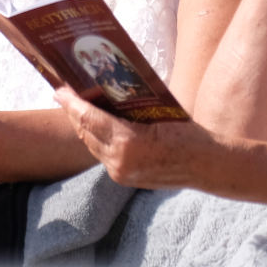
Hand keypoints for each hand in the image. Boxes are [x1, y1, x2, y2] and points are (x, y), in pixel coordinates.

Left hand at [52, 87, 227, 189]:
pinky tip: (93, 126)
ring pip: (91, 145)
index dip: (71, 102)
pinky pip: (101, 154)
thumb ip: (130, 107)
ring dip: (82, 126)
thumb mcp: (158, 112)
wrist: (206, 165)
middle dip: (72, 112)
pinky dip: (95, 139)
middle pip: (85, 132)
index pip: (89, 118)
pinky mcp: (123, 178)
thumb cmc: (187, 133)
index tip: (59, 88)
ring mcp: (120, 172)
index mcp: (128, 142)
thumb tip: (106, 89)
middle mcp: (119, 161)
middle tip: (63, 93)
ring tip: (75, 107)